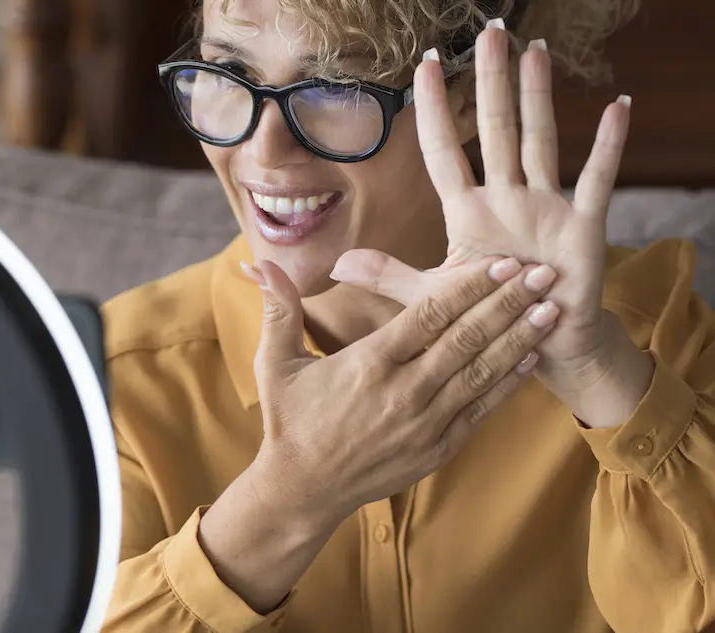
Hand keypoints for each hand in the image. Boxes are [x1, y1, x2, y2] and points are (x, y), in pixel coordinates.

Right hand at [244, 256, 558, 517]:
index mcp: (369, 363)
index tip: (500, 262)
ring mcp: (425, 422)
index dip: (469, 285)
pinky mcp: (438, 447)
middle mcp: (404, 391)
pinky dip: (509, 381)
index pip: (430, 314)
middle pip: (467, 337)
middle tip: (543, 272)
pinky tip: (532, 356)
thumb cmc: (290, 420)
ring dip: (520, 337)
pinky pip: (482, 408)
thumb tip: (256, 263)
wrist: (303, 488)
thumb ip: (278, 308)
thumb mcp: (274, 362)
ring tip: (551, 308)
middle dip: (509, 302)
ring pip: (483, 370)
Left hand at [339, 23, 649, 424]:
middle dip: (490, 82)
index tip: (423, 66)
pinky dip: (609, 145)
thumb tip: (339, 264)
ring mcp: (544, 207)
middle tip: (490, 33)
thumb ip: (389, 276)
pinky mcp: (581, 227)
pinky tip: (616, 107)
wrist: (538, 349)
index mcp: (466, 211)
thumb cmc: (485, 318)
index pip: (444, 149)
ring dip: (538, 97)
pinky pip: (596, 179)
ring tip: (535, 50)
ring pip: (539, 140)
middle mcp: (505, 198)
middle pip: (493, 129)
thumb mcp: (432, 297)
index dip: (432, 109)